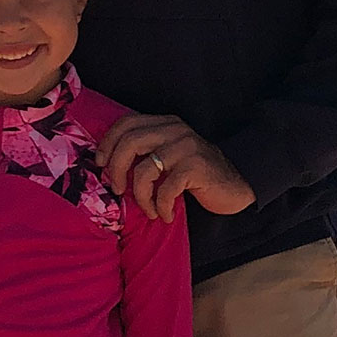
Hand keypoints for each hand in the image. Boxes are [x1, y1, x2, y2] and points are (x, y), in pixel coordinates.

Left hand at [98, 113, 254, 218]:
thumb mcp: (170, 155)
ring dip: (140, 196)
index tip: (101, 165)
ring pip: (144, 170)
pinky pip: (164, 189)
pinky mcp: (196, 167)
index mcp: (166, 123)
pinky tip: (166, 214)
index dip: (108, 142)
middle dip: (117, 170)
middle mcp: (176, 130)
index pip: (127, 122)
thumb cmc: (197, 175)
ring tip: (148, 209)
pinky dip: (160, 207)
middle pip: (130, 142)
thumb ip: (147, 150)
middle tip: (118, 190)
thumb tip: (107, 163)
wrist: (236, 185)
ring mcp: (187, 147)